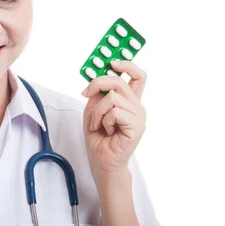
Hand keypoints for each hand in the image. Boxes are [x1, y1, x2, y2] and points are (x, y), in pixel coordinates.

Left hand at [81, 60, 146, 182]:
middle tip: (85, 93)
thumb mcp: (93, 111)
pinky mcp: (137, 126)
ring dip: (97, 111)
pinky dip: (103, 121)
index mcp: (129, 102)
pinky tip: (106, 132)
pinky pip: (114, 112)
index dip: (127, 65)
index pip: (138, 77)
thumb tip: (96, 76)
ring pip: (112, 98)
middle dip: (98, 83)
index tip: (112, 62)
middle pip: (120, 81)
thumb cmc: (99, 140)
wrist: (102, 163)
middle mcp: (137, 107)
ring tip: (98, 125)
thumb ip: (97, 94)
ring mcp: (139, 116)